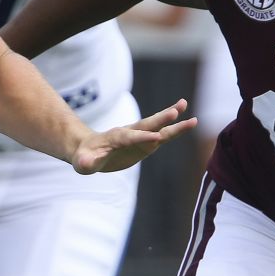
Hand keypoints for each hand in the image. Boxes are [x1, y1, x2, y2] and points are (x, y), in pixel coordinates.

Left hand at [72, 99, 196, 173]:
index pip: (129, 137)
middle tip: (176, 110)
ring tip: (191, 114)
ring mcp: (140, 137)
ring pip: (159, 128)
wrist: (89, 150)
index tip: (156, 138)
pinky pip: (164, 136)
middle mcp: (130, 133)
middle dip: (160, 119)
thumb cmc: (85, 157)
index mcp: (115, 138)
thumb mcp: (83, 162)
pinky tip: (190, 122)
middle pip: (147, 125)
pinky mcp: (147, 143)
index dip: (141, 138)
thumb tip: (86, 165)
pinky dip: (176, 130)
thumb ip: (86, 162)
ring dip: (174, 122)